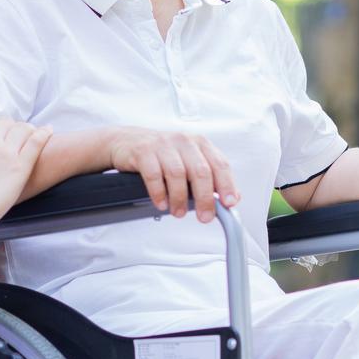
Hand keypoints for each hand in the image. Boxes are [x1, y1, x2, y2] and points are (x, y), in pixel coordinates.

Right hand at [0, 120, 54, 225]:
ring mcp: (7, 153)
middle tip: (17, 135)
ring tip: (34, 133)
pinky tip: (49, 130)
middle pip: (6, 124)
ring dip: (28, 129)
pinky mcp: (21, 165)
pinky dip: (44, 133)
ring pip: (23, 129)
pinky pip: (37, 141)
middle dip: (12, 127)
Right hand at [107, 127, 240, 221]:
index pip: (219, 164)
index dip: (226, 185)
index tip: (229, 203)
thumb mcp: (188, 160)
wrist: (126, 141)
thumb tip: (232, 196)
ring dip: (179, 198)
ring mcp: (163, 145)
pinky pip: (153, 175)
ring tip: (178, 212)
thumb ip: (209, 176)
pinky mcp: (143, 151)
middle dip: (204, 198)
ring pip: (177, 174)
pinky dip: (159, 193)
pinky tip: (161, 203)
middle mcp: (183, 141)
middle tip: (204, 216)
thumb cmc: (160, 153)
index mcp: (199, 143)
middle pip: (200, 171)